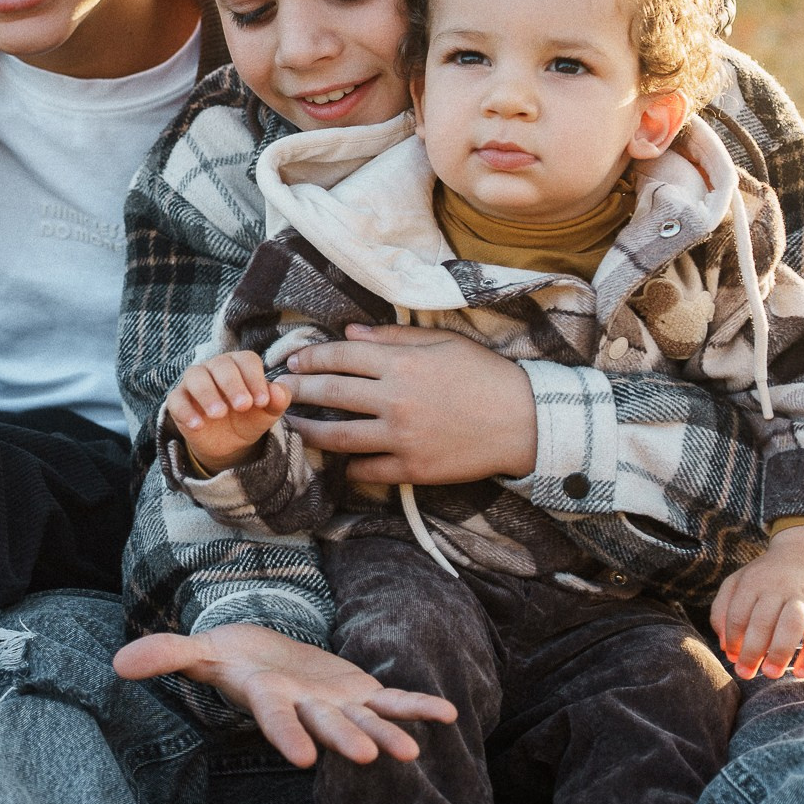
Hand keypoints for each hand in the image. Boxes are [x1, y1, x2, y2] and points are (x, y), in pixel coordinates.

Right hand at [113, 623, 457, 767]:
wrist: (267, 659)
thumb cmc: (233, 658)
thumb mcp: (201, 651)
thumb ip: (168, 655)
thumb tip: (119, 665)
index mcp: (269, 699)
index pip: (276, 720)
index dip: (286, 736)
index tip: (300, 757)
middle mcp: (306, 710)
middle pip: (326, 726)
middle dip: (346, 741)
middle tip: (365, 759)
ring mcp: (337, 705)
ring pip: (365, 722)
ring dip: (388, 735)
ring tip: (411, 751)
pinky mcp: (361, 692)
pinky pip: (394, 699)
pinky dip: (418, 706)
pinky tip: (449, 714)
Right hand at [167, 351, 291, 473]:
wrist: (228, 444)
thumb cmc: (249, 419)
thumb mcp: (267, 413)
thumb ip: (277, 401)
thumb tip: (278, 391)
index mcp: (239, 365)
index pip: (246, 360)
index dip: (255, 378)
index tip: (262, 401)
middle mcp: (215, 367)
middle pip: (221, 364)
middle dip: (233, 384)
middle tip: (243, 406)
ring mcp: (194, 382)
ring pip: (195, 376)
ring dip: (207, 393)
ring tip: (219, 414)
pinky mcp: (178, 400)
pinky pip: (176, 399)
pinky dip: (185, 411)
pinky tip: (198, 425)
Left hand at [280, 323, 536, 484]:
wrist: (524, 421)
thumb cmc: (485, 376)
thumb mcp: (443, 344)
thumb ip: (393, 340)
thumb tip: (350, 334)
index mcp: (402, 364)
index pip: (341, 357)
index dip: (312, 358)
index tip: (294, 361)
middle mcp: (395, 400)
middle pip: (331, 394)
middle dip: (298, 391)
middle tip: (278, 391)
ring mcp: (402, 437)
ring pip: (339, 436)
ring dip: (309, 432)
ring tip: (292, 428)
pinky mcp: (413, 468)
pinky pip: (367, 470)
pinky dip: (348, 466)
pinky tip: (337, 461)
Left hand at [710, 520, 803, 679]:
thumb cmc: (767, 577)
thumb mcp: (739, 582)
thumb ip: (723, 609)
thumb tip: (724, 645)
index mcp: (753, 582)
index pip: (737, 614)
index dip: (733, 639)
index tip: (732, 657)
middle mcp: (778, 588)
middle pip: (762, 621)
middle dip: (752, 651)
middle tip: (745, 673)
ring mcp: (803, 597)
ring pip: (791, 626)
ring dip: (780, 653)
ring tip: (771, 674)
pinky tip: (800, 673)